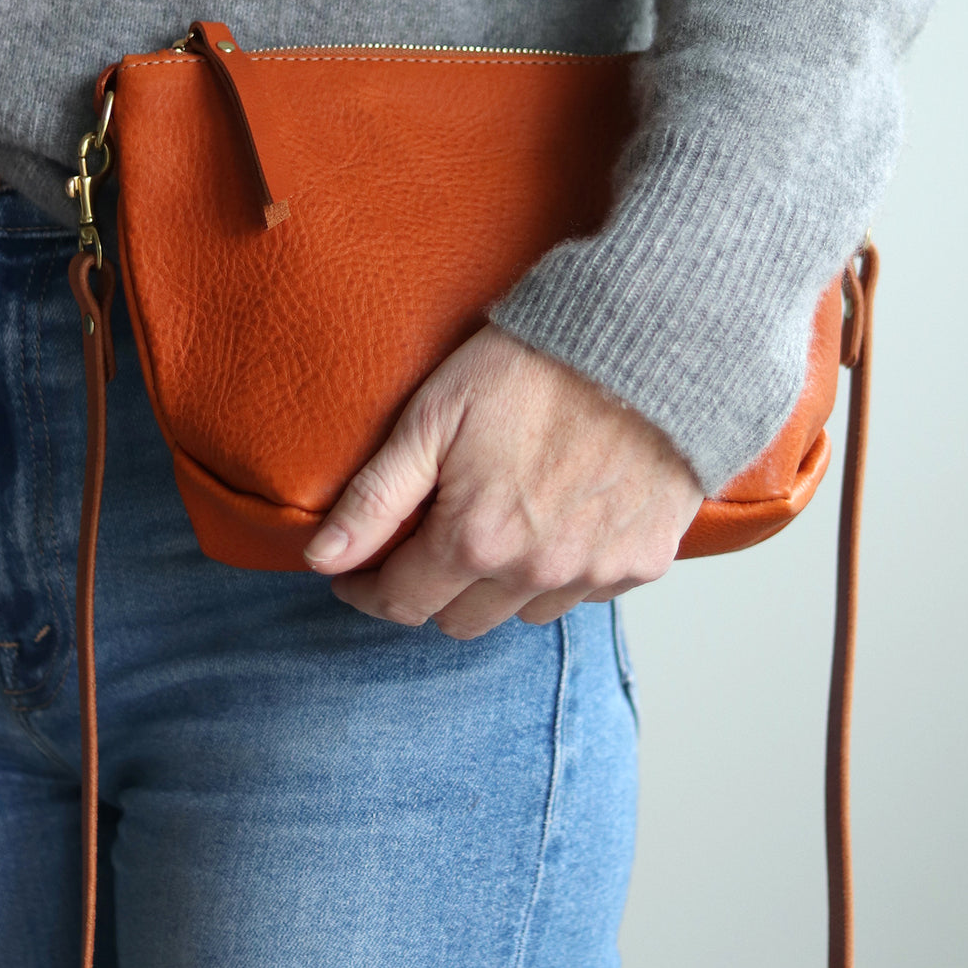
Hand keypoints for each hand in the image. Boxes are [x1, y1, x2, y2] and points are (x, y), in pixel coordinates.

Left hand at [301, 322, 703, 638]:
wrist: (645, 347)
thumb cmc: (535, 367)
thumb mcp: (434, 415)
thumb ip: (376, 497)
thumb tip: (322, 559)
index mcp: (475, 540)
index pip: (401, 602)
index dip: (367, 590)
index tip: (357, 574)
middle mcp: (534, 572)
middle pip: (459, 620)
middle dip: (434, 588)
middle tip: (432, 538)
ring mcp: (593, 573)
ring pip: (521, 613)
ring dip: (500, 583)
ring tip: (502, 524)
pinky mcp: (641, 562)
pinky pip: (583, 593)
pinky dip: (562, 570)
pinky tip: (559, 519)